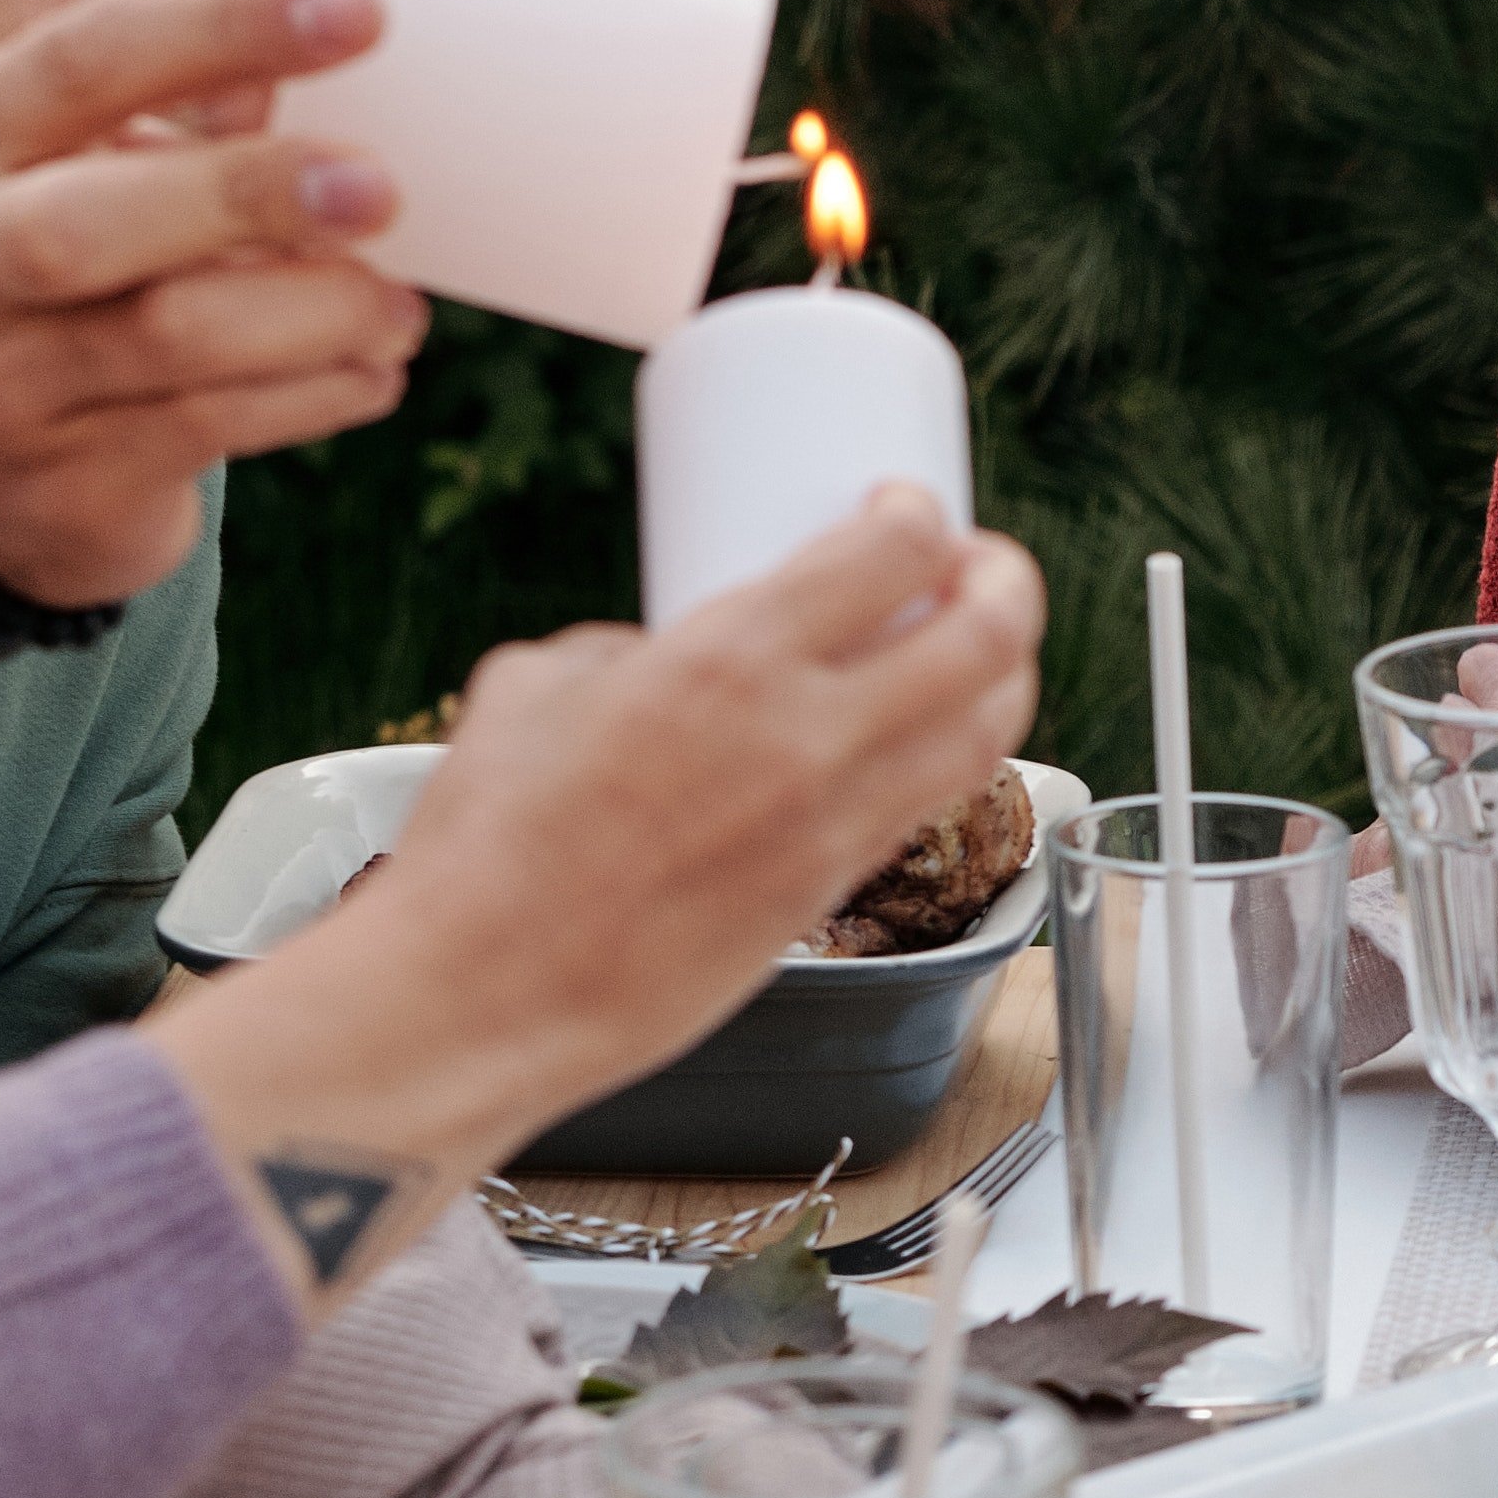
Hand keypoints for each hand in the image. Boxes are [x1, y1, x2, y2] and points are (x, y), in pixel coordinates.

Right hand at [0, 0, 440, 620]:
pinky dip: (308, 398)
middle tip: (386, 186)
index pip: (89, 54)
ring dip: (305, 316)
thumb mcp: (159, 139)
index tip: (363, 2)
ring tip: (401, 305)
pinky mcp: (60, 478)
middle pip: (84, 220)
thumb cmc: (111, 255)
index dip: (224, 24)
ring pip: (156, 341)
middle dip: (244, 192)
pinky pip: (201, 432)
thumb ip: (296, 33)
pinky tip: (375, 373)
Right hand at [150, 490, 1052, 1203]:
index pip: (896, 556)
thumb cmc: (490, 839)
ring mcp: (833, 825)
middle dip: (1009, 582)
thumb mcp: (538, 685)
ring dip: (1006, 674)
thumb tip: (662, 653)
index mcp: (730, 660)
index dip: (922, 516)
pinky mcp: (829, 893)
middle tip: (983, 565)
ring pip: (985, 734)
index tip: (908, 508)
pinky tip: (928, 734)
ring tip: (984, 646)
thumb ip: (621, 650)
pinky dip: (951, 754)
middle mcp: (807, 739)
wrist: (488, 989)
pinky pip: (928, 805)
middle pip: (986, 639)